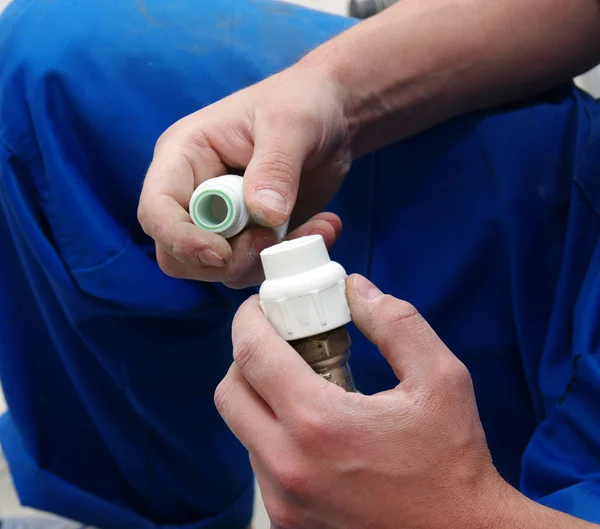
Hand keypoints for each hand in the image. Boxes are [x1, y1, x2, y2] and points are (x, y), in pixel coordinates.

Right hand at [138, 66, 351, 288]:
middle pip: (180, 255)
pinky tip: (323, 226)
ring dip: (266, 260)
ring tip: (315, 225)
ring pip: (222, 269)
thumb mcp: (290, 124)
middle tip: (271, 237)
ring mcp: (225, 220)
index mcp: (184, 156)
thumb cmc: (301, 101)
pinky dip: (290, 257)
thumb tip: (264, 215)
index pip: (156, 212)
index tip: (222, 253)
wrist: (333, 113)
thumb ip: (275, 167)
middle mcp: (196, 193)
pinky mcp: (254, 235)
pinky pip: (259, 265)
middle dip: (227, 260)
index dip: (180, 240)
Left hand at [215, 274, 513, 528]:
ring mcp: (283, 501)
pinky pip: (259, 462)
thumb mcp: (440, 379)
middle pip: (230, 393)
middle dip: (246, 356)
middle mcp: (289, 467)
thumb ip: (395, 323)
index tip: (260, 305)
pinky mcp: (288, 522)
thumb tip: (355, 290)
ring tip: (305, 386)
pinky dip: (272, 434)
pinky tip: (314, 429)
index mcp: (321, 425)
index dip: (248, 320)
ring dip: (260, 397)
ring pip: (242, 429)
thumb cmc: (452, 461)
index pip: (252, 355)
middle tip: (280, 342)